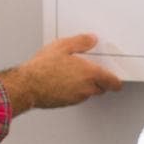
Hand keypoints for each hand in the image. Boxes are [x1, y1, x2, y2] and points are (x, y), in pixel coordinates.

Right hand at [0, 33, 122, 111]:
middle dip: (99, 81)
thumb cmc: (43, 67)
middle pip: (101, 88)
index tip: (116, 80)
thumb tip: (91, 39)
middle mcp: (86, 88)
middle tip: (91, 70)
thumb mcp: (62, 46)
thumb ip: (80, 42)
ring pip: (87, 93)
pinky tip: (62, 81)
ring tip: (72, 74)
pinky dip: (73, 90)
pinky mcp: (66, 103)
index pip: (112, 82)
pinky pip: (75, 97)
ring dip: (85, 86)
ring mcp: (76, 98)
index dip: (115, 81)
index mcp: (90, 74)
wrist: (27, 86)